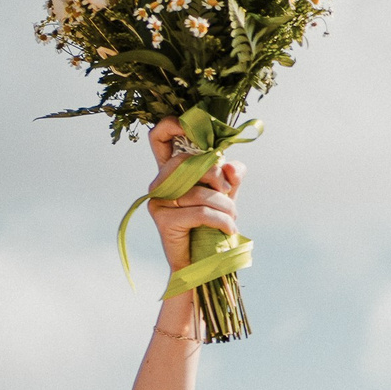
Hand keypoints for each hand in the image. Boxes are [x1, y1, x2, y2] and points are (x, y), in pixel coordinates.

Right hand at [146, 117, 241, 274]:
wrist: (200, 264)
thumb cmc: (211, 226)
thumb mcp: (225, 195)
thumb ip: (231, 175)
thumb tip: (231, 166)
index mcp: (170, 170)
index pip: (160, 136)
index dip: (174, 125)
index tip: (198, 133)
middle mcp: (159, 182)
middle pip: (187, 162)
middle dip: (216, 175)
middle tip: (229, 192)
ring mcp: (158, 200)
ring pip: (199, 191)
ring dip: (225, 205)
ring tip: (233, 218)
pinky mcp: (163, 219)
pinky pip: (200, 212)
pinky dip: (221, 220)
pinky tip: (229, 229)